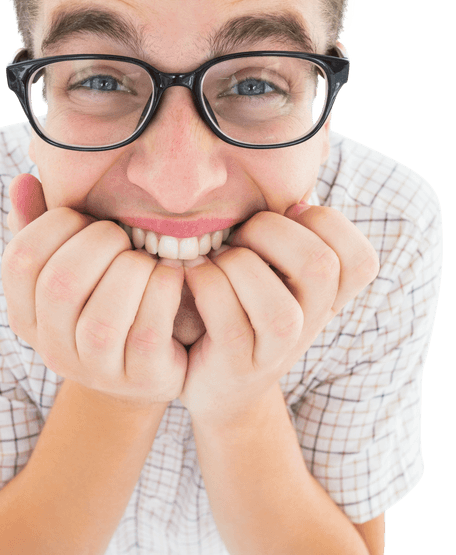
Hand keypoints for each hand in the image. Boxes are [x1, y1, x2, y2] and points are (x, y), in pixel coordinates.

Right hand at [2, 174, 187, 406]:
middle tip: (122, 236)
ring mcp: (96, 371)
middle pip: (60, 286)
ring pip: (103, 319)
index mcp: (26, 315)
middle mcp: (52, 349)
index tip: (84, 217)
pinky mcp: (141, 378)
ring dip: (131, 272)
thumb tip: (23, 181)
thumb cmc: (109, 297)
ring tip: (146, 259)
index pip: (20, 260)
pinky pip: (147, 332)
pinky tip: (170, 275)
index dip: (53, 225)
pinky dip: (162, 292)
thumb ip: (45, 224)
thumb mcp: (75, 263)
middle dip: (98, 244)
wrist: (149, 366)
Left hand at [178, 202, 379, 421]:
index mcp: (330, 296)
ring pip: (277, 306)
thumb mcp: (275, 271)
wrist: (217, 385)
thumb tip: (294, 170)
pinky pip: (228, 320)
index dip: (324, 223)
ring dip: (236, 267)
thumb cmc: (241, 308)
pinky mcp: (238, 365)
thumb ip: (288, 229)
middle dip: (271, 233)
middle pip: (320, 267)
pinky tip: (195, 277)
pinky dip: (205, 285)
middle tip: (241, 237)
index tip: (285, 217)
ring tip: (216, 263)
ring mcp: (277, 351)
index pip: (360, 257)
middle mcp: (312, 324)